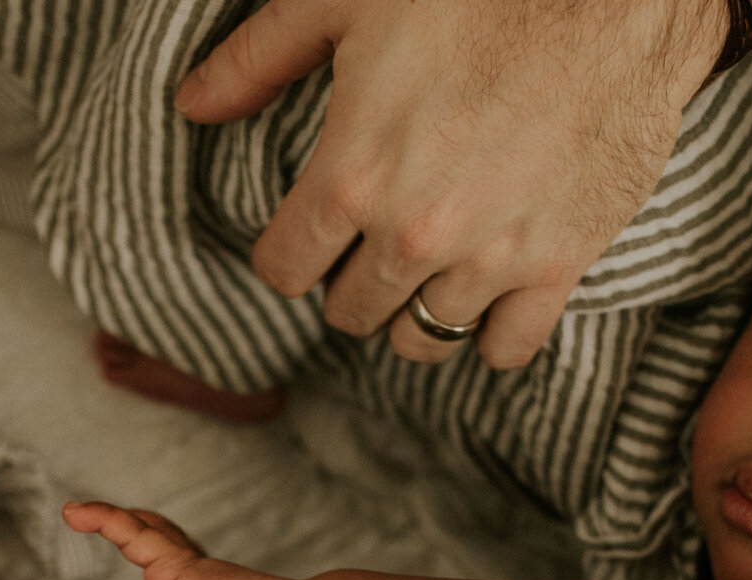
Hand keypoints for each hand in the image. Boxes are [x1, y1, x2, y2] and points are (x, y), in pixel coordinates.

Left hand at [176, 0, 728, 368]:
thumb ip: (259, 59)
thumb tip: (191, 105)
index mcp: (353, 176)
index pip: (285, 267)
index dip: (285, 252)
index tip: (302, 236)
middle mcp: (416, 234)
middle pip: (351, 311)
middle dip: (350, 280)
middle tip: (368, 242)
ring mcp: (491, 258)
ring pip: (423, 338)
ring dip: (414, 310)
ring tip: (424, 268)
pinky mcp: (560, 264)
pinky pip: (507, 348)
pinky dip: (492, 334)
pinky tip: (488, 297)